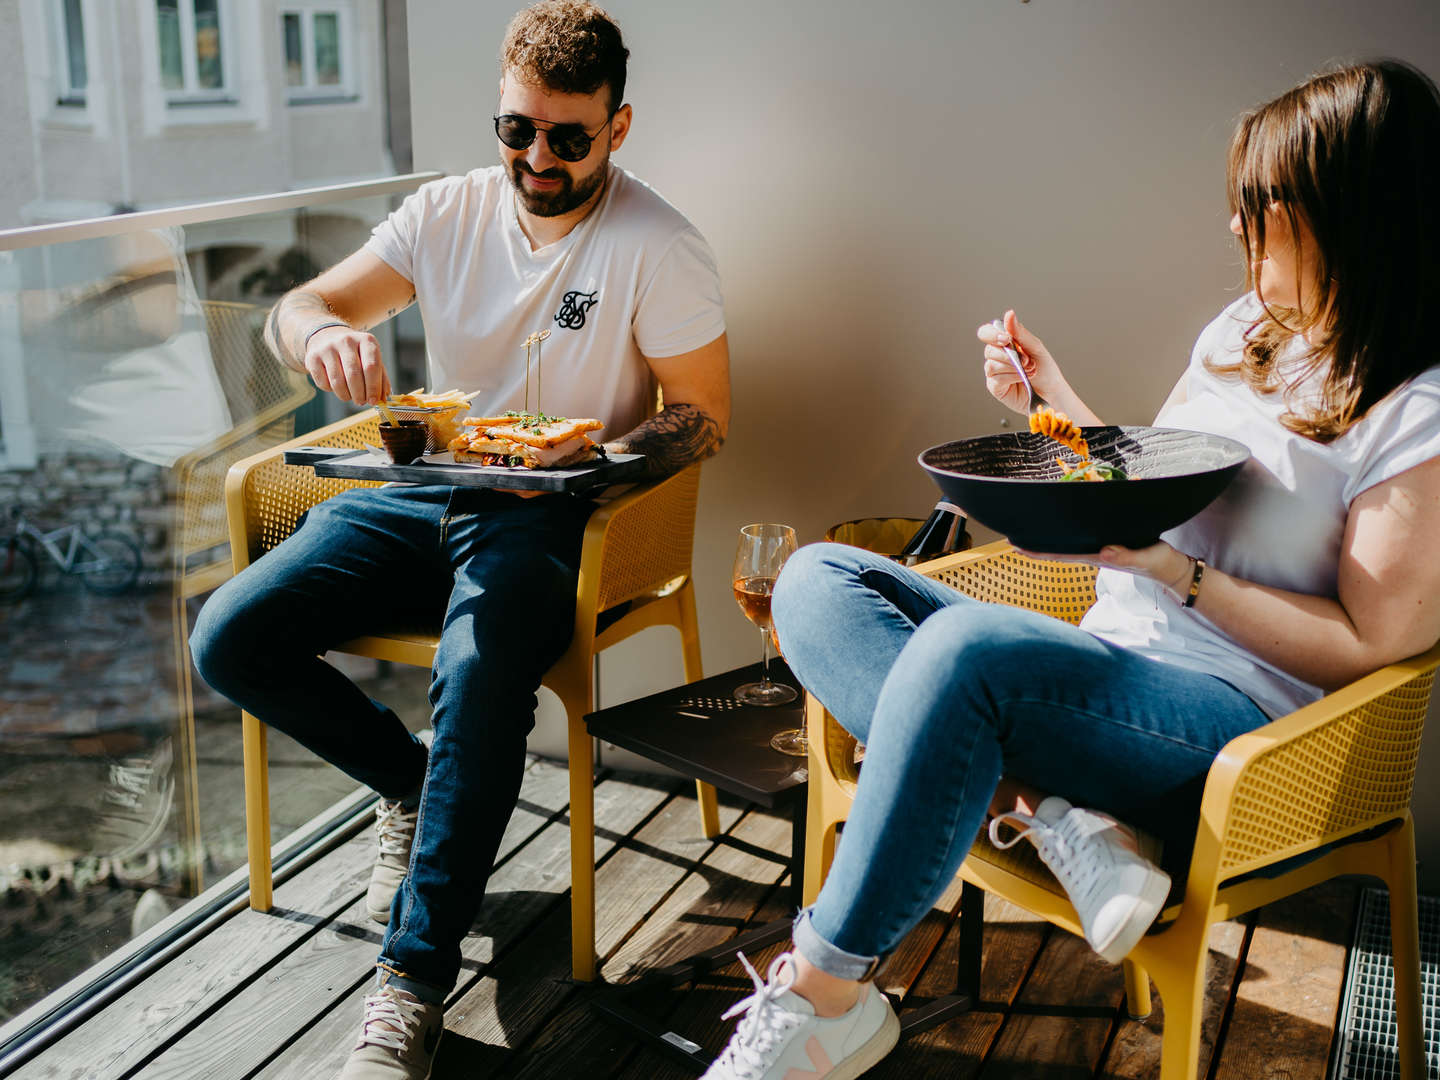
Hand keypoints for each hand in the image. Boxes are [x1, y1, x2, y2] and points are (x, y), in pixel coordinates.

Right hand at [304, 325, 390, 404]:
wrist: (327, 336)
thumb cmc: (356, 353)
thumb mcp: (372, 359)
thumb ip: (381, 378)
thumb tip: (383, 399)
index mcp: (366, 340)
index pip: (372, 367)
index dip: (373, 387)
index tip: (374, 401)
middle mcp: (346, 341)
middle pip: (354, 375)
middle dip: (359, 394)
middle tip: (361, 402)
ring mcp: (328, 348)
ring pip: (338, 381)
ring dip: (346, 395)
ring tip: (350, 397)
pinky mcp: (312, 357)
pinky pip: (323, 383)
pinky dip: (331, 390)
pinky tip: (336, 386)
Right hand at [975, 310, 1065, 415]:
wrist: (1051, 392)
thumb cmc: (1045, 369)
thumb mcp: (1035, 347)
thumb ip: (1020, 333)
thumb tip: (1009, 314)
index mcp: (1004, 343)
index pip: (986, 333)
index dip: (992, 334)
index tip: (1006, 339)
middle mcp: (996, 356)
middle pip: (989, 349)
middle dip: (1010, 355)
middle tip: (1027, 360)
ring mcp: (994, 373)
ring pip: (992, 365)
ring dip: (1013, 367)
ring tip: (1029, 370)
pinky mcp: (995, 387)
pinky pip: (996, 378)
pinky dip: (1012, 377)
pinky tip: (1022, 378)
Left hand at [1018, 541, 1193, 600]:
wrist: (1170, 567)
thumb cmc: (1157, 563)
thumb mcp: (1144, 558)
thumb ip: (1125, 555)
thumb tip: (1104, 552)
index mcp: (1096, 556)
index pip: (1060, 554)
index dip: (1037, 551)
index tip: (1015, 546)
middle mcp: (1093, 552)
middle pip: (1058, 548)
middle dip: (1036, 542)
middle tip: (1011, 536)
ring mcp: (1100, 547)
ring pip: (1069, 541)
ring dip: (1050, 534)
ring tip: (1030, 526)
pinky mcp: (1110, 541)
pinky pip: (1084, 535)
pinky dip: (1071, 527)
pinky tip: (1063, 522)